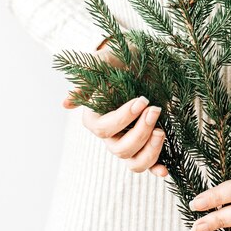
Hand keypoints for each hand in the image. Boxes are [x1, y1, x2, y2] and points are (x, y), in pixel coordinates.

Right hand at [62, 39, 168, 177]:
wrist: (145, 59)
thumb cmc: (121, 59)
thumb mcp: (105, 63)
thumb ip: (87, 81)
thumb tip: (66, 103)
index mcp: (95, 118)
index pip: (103, 129)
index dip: (123, 119)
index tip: (141, 101)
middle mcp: (111, 134)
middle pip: (120, 149)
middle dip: (140, 132)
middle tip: (155, 109)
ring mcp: (129, 140)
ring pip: (133, 162)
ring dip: (149, 151)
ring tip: (161, 132)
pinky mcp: (147, 142)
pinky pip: (148, 163)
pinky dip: (156, 168)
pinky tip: (164, 170)